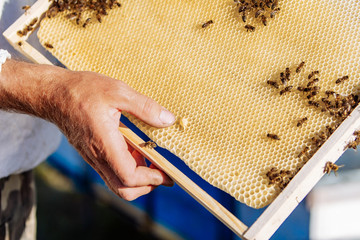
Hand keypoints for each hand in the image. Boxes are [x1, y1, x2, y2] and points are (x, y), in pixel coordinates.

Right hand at [0, 60, 174, 199]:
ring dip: (138, 178)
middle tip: (163, 174)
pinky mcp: (92, 154)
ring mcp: (93, 158)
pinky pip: (111, 171)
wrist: (54, 94)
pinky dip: (127, 168)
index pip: (129, 177)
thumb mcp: (118, 92)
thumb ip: (145, 107)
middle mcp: (97, 157)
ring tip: (152, 159)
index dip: (151, 179)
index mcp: (105, 144)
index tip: (167, 174)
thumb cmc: (83, 91)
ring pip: (116, 182)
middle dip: (146, 186)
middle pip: (123, 189)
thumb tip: (168, 119)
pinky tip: (136, 150)